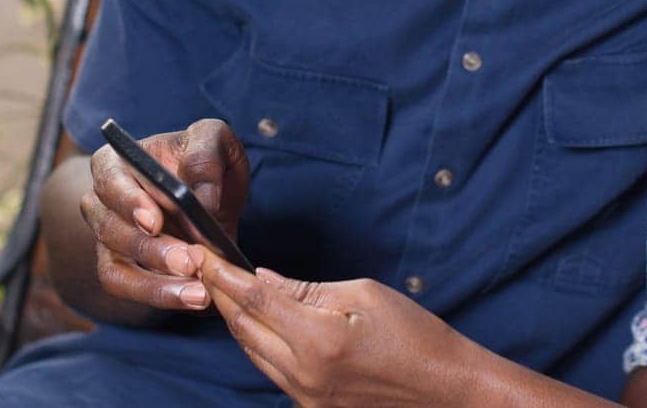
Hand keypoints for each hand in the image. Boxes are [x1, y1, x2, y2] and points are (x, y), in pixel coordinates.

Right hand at [79, 118, 248, 311]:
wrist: (209, 191)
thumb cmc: (204, 158)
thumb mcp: (214, 139)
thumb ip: (206, 158)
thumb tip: (203, 199)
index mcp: (115, 162)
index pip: (110, 181)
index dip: (129, 203)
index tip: (155, 221)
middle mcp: (101, 202)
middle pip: (112, 230)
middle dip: (153, 250)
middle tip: (192, 261)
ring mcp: (109, 240)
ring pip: (116, 269)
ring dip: (157, 285)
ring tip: (198, 293)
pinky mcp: (122, 269)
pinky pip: (128, 289)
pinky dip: (160, 296)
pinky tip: (193, 298)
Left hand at [197, 250, 481, 407]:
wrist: (444, 389)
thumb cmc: (414, 334)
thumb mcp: (363, 294)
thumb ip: (306, 289)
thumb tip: (262, 278)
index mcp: (318, 339)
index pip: (254, 298)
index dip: (222, 274)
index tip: (202, 253)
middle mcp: (304, 373)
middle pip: (243, 328)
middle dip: (220, 293)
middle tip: (204, 265)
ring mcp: (305, 396)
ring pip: (251, 352)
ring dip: (235, 319)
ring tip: (223, 288)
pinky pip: (270, 370)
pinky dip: (257, 342)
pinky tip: (257, 322)